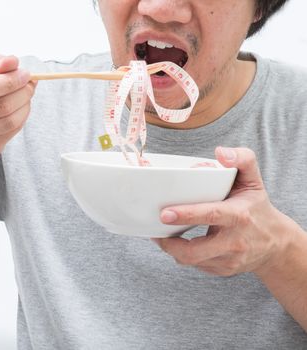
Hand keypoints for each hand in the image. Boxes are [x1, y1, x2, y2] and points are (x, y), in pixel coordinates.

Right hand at [0, 54, 36, 155]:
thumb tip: (13, 62)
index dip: (10, 82)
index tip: (26, 74)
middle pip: (2, 107)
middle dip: (23, 93)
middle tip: (30, 84)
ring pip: (10, 122)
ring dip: (25, 105)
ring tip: (25, 95)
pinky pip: (11, 132)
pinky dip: (21, 117)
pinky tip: (18, 109)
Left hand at [153, 147, 296, 276]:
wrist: (277, 245)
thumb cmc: (257, 208)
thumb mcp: (253, 181)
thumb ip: (242, 159)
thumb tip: (220, 153)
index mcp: (239, 216)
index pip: (210, 215)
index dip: (186, 214)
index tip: (165, 213)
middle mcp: (234, 241)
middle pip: (194, 251)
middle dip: (169, 244)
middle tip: (154, 231)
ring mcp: (229, 260)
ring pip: (191, 260)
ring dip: (171, 249)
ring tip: (161, 236)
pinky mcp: (223, 270)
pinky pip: (195, 265)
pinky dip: (183, 255)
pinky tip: (178, 244)